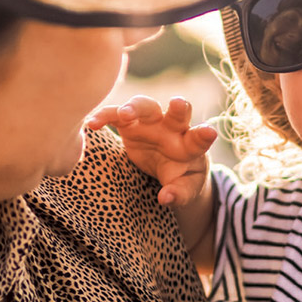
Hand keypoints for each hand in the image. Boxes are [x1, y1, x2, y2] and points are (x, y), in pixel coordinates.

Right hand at [86, 95, 216, 207]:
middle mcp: (172, 128)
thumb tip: (164, 198)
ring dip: (135, 108)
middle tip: (177, 104)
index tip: (209, 133)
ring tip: (124, 114)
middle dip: (178, 109)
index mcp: (190, 145)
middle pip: (177, 114)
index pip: (199, 139)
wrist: (166, 164)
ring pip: (145, 106)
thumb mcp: (185, 188)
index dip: (204, 136)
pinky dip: (104, 116)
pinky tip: (91, 124)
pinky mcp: (129, 123)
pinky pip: (115, 115)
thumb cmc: (181, 175)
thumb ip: (179, 193)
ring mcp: (150, 122)